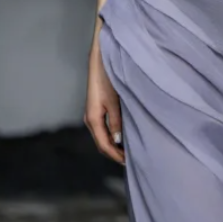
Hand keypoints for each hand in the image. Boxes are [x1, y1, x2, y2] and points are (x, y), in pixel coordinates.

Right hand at [84, 38, 125, 165]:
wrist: (100, 60)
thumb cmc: (107, 78)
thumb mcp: (114, 101)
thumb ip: (116, 121)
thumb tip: (118, 141)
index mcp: (93, 119)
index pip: (104, 144)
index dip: (115, 155)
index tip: (128, 162)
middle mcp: (91, 119)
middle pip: (102, 143)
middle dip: (115, 153)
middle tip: (131, 160)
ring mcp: (93, 114)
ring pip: (103, 137)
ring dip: (114, 145)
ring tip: (128, 151)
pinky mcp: (98, 109)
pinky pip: (104, 128)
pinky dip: (113, 136)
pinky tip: (123, 137)